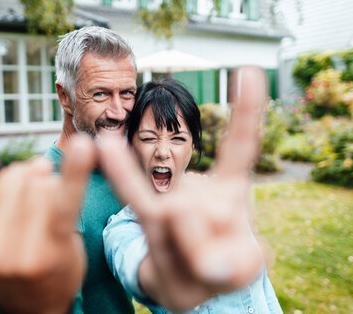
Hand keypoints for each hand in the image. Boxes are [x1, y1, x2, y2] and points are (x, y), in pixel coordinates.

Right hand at [0, 92, 95, 313]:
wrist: (37, 307)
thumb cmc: (18, 258)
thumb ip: (8, 192)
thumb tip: (40, 162)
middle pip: (16, 176)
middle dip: (32, 181)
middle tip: (37, 214)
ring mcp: (17, 251)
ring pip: (42, 183)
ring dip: (53, 189)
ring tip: (50, 223)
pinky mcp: (52, 249)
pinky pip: (64, 199)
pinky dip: (75, 171)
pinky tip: (85, 146)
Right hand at [99, 67, 265, 310]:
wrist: (191, 283)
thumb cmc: (223, 269)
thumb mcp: (243, 270)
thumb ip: (234, 264)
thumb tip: (209, 259)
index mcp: (232, 192)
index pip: (240, 147)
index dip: (246, 111)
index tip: (247, 70)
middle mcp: (202, 187)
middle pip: (211, 211)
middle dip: (215, 252)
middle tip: (214, 265)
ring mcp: (173, 200)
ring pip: (179, 216)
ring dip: (190, 253)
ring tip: (195, 265)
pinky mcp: (150, 218)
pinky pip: (134, 194)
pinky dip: (121, 170)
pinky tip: (106, 143)